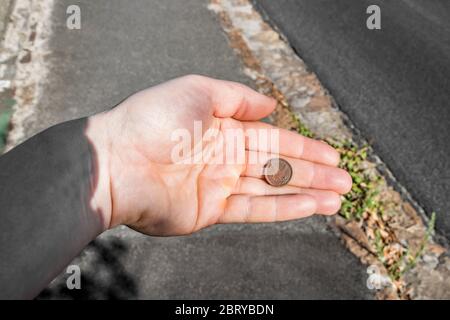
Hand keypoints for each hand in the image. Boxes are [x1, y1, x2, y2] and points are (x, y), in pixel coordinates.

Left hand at [87, 75, 351, 235]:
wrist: (117, 160)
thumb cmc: (153, 120)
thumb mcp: (198, 90)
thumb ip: (237, 98)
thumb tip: (269, 105)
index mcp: (223, 129)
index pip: (273, 139)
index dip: (304, 146)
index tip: (331, 154)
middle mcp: (224, 158)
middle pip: (278, 166)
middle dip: (313, 172)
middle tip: (344, 178)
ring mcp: (218, 185)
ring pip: (272, 189)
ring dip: (306, 193)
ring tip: (337, 197)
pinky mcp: (210, 210)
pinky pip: (254, 209)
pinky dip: (284, 209)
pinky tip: (309, 207)